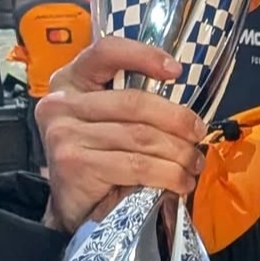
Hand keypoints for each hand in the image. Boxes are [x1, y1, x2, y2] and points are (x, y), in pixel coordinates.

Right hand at [35, 37, 206, 234]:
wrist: (73, 207)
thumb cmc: (100, 160)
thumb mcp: (110, 123)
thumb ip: (134, 107)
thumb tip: (187, 113)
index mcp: (70, 81)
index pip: (105, 52)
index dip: (144, 55)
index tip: (176, 71)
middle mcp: (61, 103)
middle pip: (135, 102)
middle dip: (177, 120)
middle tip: (198, 135)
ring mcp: (65, 134)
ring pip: (141, 136)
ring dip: (178, 152)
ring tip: (193, 164)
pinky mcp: (75, 164)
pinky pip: (137, 165)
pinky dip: (168, 174)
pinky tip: (180, 181)